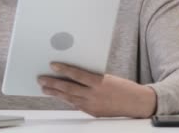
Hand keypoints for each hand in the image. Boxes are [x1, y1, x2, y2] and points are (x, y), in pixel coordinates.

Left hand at [38, 63, 156, 117]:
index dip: (63, 69)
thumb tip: (75, 72)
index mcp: (99, 82)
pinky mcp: (93, 112)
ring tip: (45, 89)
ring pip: (69, 98)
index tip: (52, 65)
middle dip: (53, 83)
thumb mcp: (108, 76)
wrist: (137, 103)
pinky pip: (76, 105)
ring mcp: (93, 105)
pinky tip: (59, 97)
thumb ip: (92, 76)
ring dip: (56, 93)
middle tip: (41, 79)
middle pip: (69, 88)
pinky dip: (67, 100)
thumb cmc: (124, 87)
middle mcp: (94, 95)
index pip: (77, 74)